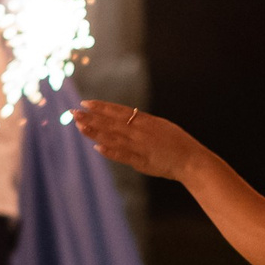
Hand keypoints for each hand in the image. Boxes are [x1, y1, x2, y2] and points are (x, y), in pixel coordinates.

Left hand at [72, 98, 199, 181]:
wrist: (192, 160)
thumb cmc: (177, 143)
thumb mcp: (160, 126)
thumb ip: (143, 123)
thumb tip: (130, 117)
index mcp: (145, 121)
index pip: (118, 111)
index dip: (101, 107)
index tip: (85, 102)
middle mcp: (141, 131)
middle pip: (111, 123)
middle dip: (91, 117)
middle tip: (73, 112)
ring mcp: (141, 146)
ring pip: (113, 137)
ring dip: (95, 132)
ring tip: (79, 126)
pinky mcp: (142, 162)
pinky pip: (123, 156)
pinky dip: (110, 151)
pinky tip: (96, 148)